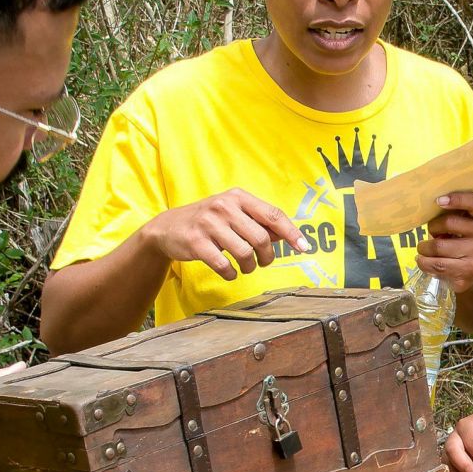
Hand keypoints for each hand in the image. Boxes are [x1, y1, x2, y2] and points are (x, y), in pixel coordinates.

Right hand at [139, 188, 308, 280]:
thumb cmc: (208, 222)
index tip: (305, 247)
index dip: (291, 233)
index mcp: (238, 197)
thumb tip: (288, 236)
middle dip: (267, 256)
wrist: (167, 228)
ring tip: (245, 267)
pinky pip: (223, 265)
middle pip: (261, 238)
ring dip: (249, 267)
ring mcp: (209, 223)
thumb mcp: (233, 214)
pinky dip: (231, 274)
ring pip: (244, 253)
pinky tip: (230, 272)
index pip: (273, 215)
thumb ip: (259, 223)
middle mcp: (224, 206)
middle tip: (263, 262)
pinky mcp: (196, 242)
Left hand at [414, 192, 472, 293]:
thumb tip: (431, 208)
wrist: (469, 266)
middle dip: (433, 227)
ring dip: (424, 248)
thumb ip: (452, 210)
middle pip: (449, 223)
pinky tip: (423, 260)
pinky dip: (424, 263)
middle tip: (431, 232)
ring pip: (439, 246)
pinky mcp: (469, 270)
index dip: (457, 199)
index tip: (438, 201)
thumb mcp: (461, 218)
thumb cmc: (460, 235)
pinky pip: (438, 265)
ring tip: (423, 248)